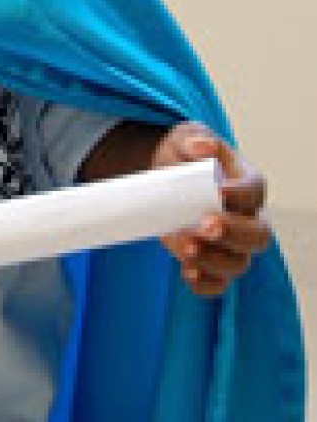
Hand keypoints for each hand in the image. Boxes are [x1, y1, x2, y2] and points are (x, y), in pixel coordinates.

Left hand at [151, 122, 270, 296]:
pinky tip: (187, 270)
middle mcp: (248, 217)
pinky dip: (204, 283)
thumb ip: (192, 138)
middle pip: (258, 235)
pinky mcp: (213, 263)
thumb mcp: (186, 137)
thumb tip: (198, 147)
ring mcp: (233, 244)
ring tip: (186, 246)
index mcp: (246, 182)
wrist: (163, 177)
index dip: (241, 194)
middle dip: (233, 233)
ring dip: (214, 259)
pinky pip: (217, 284)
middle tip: (204, 224)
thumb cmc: (183, 156)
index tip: (219, 192)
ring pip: (239, 263)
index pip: (255, 190)